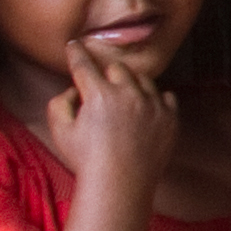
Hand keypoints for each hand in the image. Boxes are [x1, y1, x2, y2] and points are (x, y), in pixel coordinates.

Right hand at [46, 43, 178, 197]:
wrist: (121, 186)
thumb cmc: (87, 160)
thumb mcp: (59, 131)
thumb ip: (60, 102)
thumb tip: (75, 89)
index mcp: (99, 95)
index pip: (84, 65)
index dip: (77, 53)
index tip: (75, 45)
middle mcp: (129, 94)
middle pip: (117, 69)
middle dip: (106, 74)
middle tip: (101, 87)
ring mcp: (153, 105)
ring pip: (143, 80)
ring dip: (131, 84)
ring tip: (123, 100)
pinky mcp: (170, 118)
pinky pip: (165, 97)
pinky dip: (154, 100)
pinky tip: (145, 109)